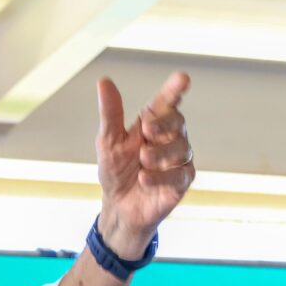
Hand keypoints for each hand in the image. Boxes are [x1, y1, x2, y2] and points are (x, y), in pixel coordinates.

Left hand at [94, 72, 193, 258]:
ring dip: (159, 154)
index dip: (175, 90)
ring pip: (181, 148)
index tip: (182, 79)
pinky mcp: (181, 182)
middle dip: (163, 125)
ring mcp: (178, 159)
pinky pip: (179, 175)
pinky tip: (144, 179)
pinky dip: (161, 176)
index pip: (167, 102)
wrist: (118, 206)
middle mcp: (170, 137)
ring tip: (142, 161)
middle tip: (146, 131)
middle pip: (177, 122)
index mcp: (153, 122)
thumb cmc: (116, 171)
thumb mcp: (108, 142)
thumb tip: (104, 82)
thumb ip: (110, 113)